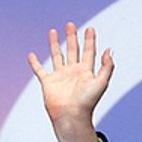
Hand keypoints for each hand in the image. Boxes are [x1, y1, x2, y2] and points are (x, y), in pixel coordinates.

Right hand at [27, 22, 113, 141]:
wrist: (71, 116)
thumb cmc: (87, 103)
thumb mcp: (101, 83)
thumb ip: (106, 67)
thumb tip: (109, 51)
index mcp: (86, 72)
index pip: (89, 52)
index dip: (90, 40)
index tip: (90, 29)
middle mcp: (73, 72)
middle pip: (72, 50)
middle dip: (72, 37)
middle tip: (71, 25)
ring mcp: (60, 77)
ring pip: (57, 56)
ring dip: (55, 44)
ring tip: (53, 32)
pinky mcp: (48, 82)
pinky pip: (40, 70)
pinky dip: (35, 63)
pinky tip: (32, 55)